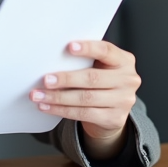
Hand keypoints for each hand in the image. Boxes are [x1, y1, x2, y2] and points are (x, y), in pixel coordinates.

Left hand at [30, 39, 140, 159]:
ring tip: (39, 96)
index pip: (107, 50)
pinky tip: (47, 107)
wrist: (112, 113)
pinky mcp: (114, 119)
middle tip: (45, 79)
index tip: (69, 47)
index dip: (88, 48)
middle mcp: (129, 80)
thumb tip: (53, 58)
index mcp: (124, 60)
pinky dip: (61, 110)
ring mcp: (124, 101)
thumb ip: (86, 60)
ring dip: (58, 97)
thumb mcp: (100, 67)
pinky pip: (83, 114)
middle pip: (92, 78)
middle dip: (66, 79)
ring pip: (85, 99)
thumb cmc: (100, 82)